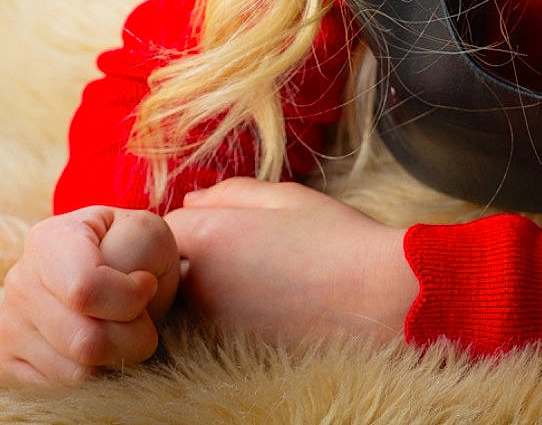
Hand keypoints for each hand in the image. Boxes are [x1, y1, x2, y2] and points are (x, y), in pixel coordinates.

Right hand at [0, 206, 180, 386]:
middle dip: (133, 338)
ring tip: (116, 330)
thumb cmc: (132, 251)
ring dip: (114, 360)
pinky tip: (94, 350)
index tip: (146, 286)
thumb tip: (130, 291)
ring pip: (74, 373)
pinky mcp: (4, 362)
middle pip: (85, 342)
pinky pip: (55, 392)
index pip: (85, 291)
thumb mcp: (147, 232)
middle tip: (141, 318)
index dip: (130, 300)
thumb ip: (141, 248)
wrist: (114, 270)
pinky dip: (89, 378)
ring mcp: (7, 324)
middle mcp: (19, 282)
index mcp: (49, 241)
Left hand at [164, 177, 417, 349]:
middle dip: (190, 254)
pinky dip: (225, 312)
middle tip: (239, 249)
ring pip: (186, 298)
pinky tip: (266, 302)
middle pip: (168, 265)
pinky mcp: (230, 349)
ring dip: (205, 285)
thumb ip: (230, 193)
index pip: (164, 225)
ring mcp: (211, 321)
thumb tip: (192, 199)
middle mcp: (197, 283)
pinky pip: (209, 324)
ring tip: (256, 275)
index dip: (192, 220)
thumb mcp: (286, 197)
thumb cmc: (336, 238)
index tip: (222, 222)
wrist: (377, 297)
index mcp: (207, 236)